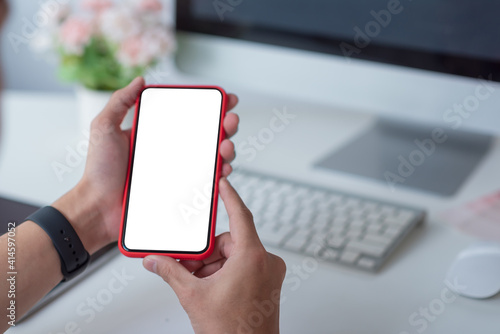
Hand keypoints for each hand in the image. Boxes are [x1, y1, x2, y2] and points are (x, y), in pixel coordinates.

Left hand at [53, 78, 239, 253]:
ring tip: (226, 147)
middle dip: (226, 125)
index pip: (189, 116)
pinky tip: (223, 169)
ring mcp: (178, 171)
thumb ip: (120, 102)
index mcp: (158, 133)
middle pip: (207, 134)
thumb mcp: (104, 128)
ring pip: (212, 157)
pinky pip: (206, 181)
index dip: (211, 107)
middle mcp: (172, 150)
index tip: (226, 99)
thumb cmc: (99, 170)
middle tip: (230, 121)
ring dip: (227, 148)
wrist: (98, 207)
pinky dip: (221, 174)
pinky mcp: (181, 191)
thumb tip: (140, 80)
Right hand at [143, 178, 285, 333]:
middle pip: (230, 241)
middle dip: (208, 253)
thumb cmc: (231, 332)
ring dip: (215, 265)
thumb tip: (155, 261)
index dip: (229, 196)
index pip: (240, 214)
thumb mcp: (194, 296)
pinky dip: (226, 272)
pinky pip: (244, 266)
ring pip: (236, 255)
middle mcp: (266, 262)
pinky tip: (212, 288)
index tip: (223, 182)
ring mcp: (270, 273)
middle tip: (190, 266)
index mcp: (252, 257)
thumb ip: (172, 272)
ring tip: (200, 284)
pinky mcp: (269, 283)